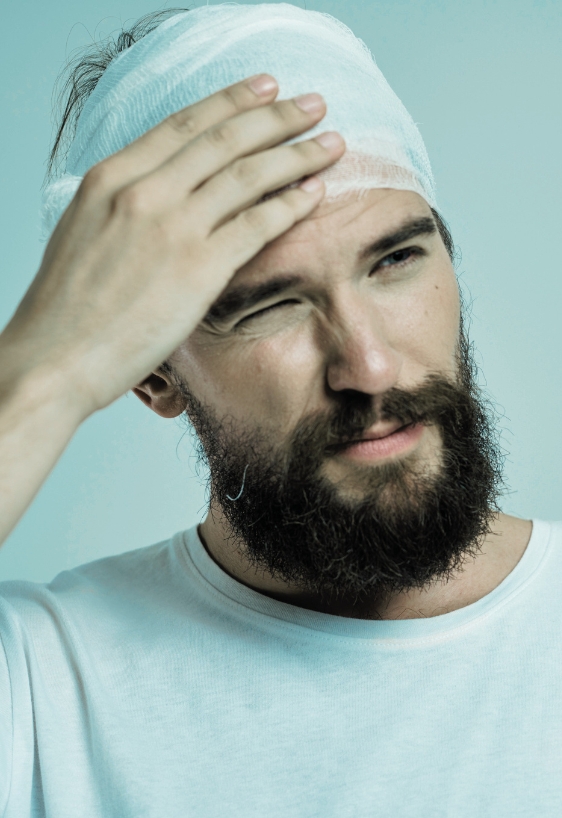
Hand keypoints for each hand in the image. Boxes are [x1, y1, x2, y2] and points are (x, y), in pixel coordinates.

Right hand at [1, 74, 344, 419]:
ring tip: (331, 143)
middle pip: (224, 140)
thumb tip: (159, 192)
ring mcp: (171, 227)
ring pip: (248, 175)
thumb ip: (123, 204)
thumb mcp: (84, 232)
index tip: (266, 88)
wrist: (55, 357)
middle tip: (315, 105)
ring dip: (296, 154)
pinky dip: (290, 205)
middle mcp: (143, 191)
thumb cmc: (67, 306)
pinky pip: (256, 224)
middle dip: (277, 116)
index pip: (183, 124)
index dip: (231, 101)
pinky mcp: (197, 268)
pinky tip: (314, 194)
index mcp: (111, 178)